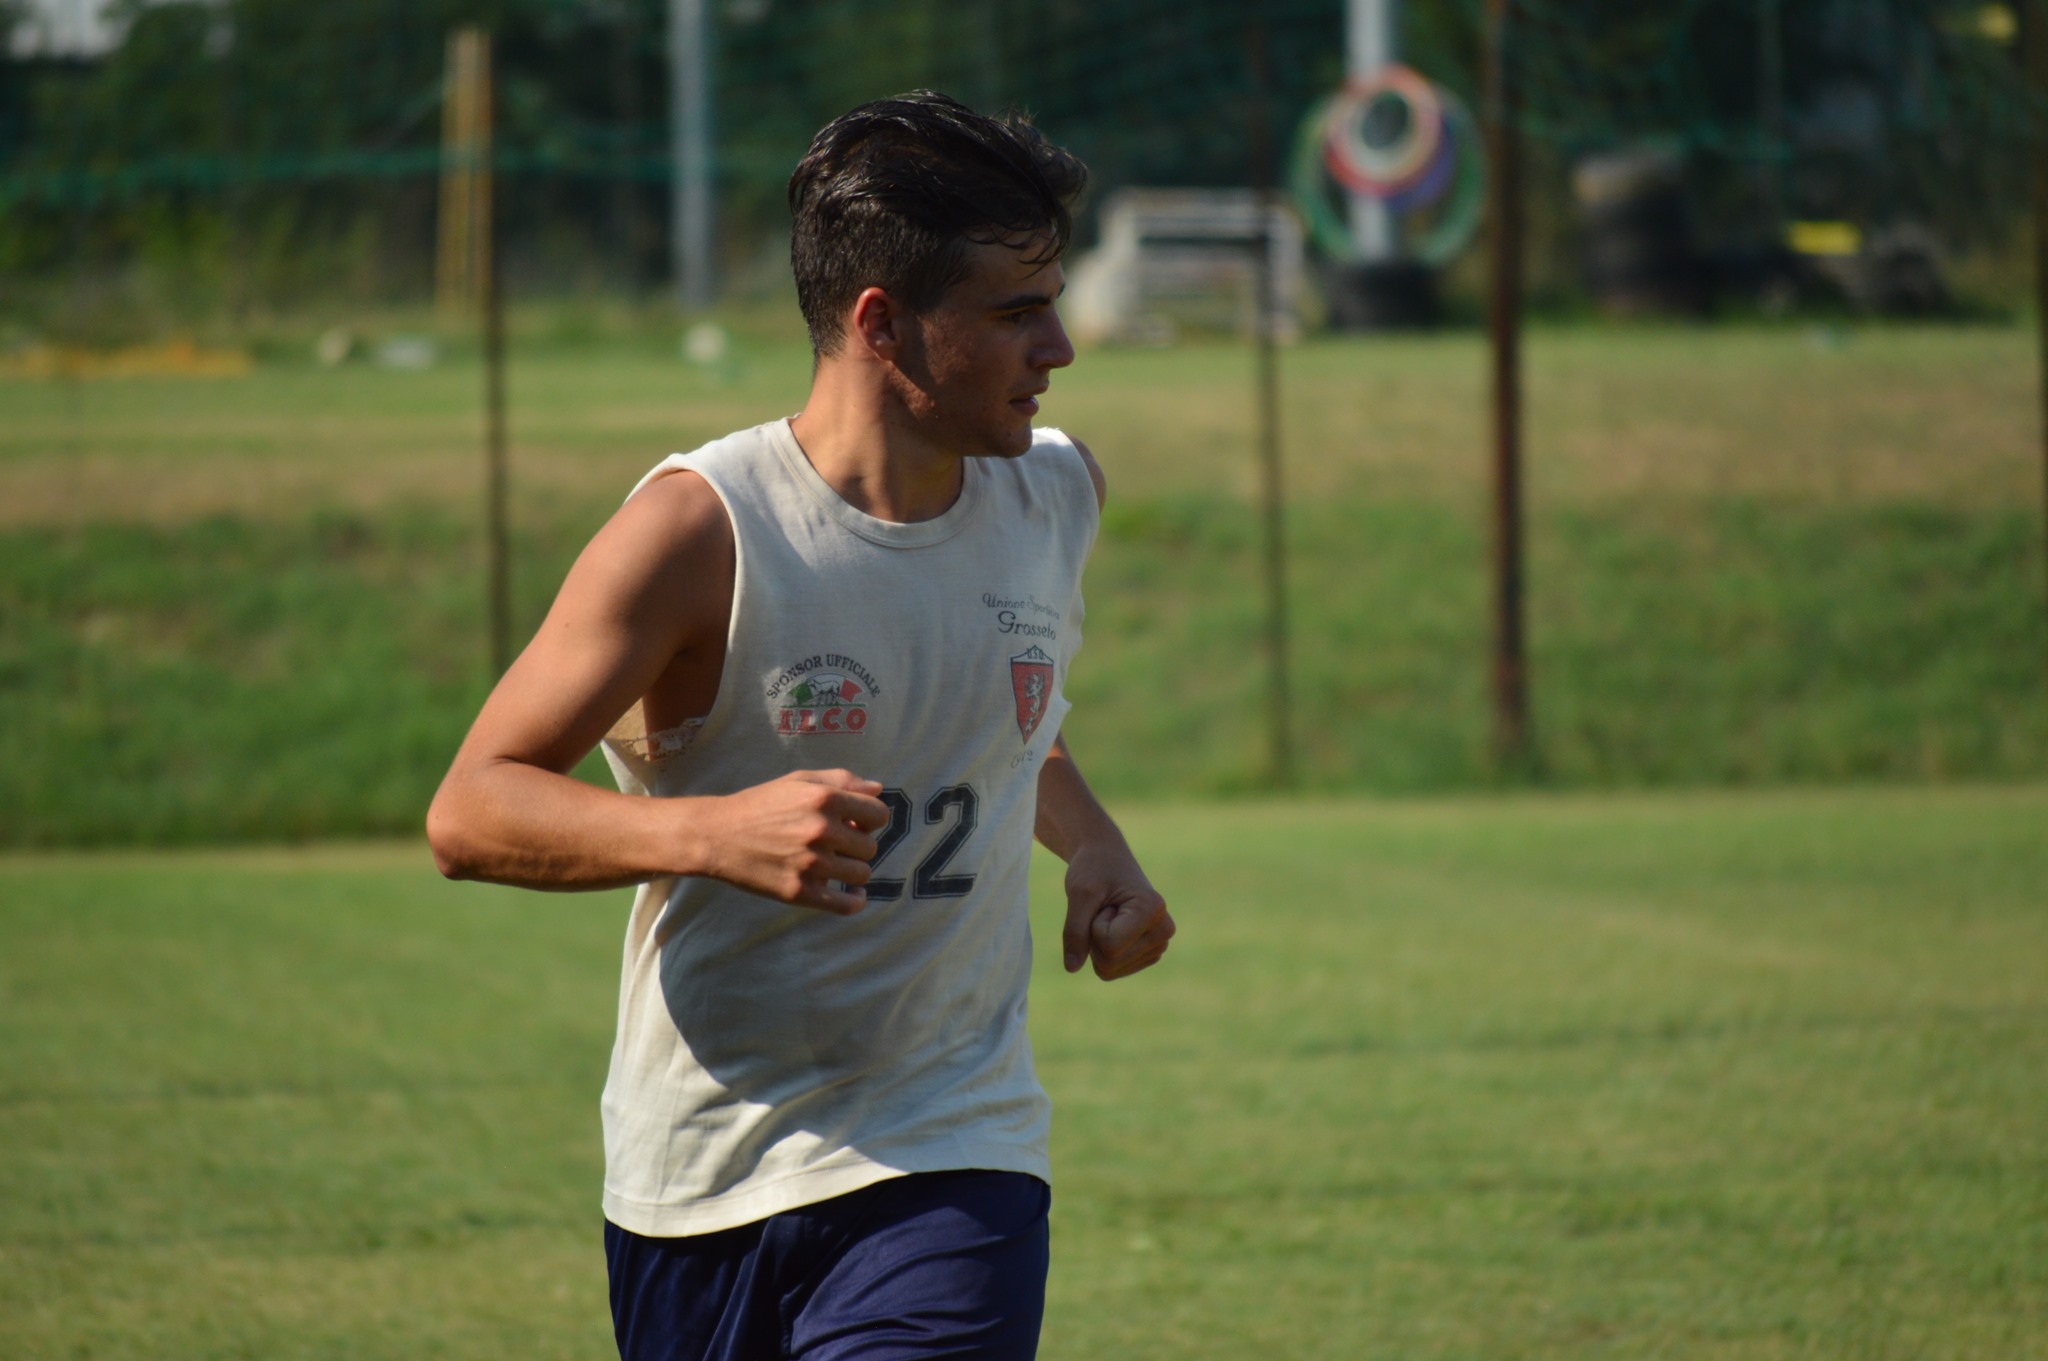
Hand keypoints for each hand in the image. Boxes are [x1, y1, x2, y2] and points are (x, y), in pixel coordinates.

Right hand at [696, 770, 888, 914]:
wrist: (717, 835)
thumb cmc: (760, 804)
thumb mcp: (799, 780)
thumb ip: (842, 780)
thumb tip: (877, 789)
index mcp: (825, 799)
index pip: (878, 814)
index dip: (870, 818)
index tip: (855, 823)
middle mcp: (822, 830)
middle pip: (870, 847)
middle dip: (857, 844)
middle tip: (837, 844)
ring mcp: (811, 863)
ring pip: (861, 874)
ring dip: (853, 870)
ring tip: (836, 864)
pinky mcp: (799, 891)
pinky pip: (846, 905)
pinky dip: (855, 901)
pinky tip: (853, 895)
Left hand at [1060, 840, 1174, 979]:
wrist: (1106, 858)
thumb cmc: (1094, 868)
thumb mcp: (1079, 894)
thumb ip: (1074, 931)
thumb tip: (1072, 968)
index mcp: (1153, 910)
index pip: (1109, 947)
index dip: (1093, 925)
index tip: (1104, 901)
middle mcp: (1164, 931)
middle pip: (1109, 963)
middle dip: (1094, 937)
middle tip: (1105, 908)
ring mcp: (1158, 946)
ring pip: (1109, 970)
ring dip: (1098, 943)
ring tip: (1109, 915)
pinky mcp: (1148, 955)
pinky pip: (1111, 971)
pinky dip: (1103, 950)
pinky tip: (1114, 926)